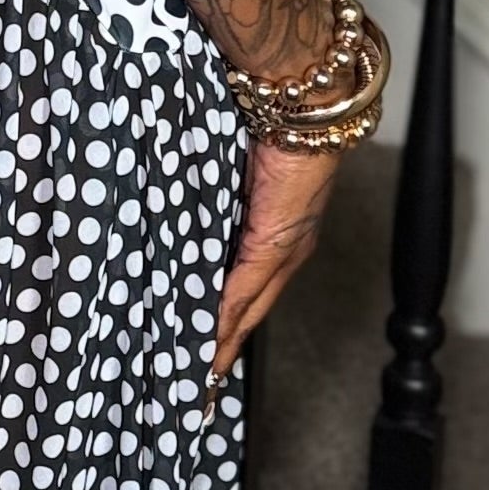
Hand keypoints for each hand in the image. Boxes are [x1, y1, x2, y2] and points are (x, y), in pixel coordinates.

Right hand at [205, 134, 341, 411]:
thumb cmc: (271, 129)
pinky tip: (207, 337)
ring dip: (222, 341)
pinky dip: (224, 316)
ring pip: (249, 309)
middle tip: (201, 384)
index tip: (208, 355)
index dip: (230, 327)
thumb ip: (217, 207)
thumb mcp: (237, 179)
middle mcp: (287, 250)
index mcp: (280, 235)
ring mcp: (284, 249)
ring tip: (199, 372)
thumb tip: (186, 223)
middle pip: (252, 313)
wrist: (302, 105)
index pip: (252, 293)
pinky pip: (245, 288)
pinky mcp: (275, 240)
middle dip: (225, 349)